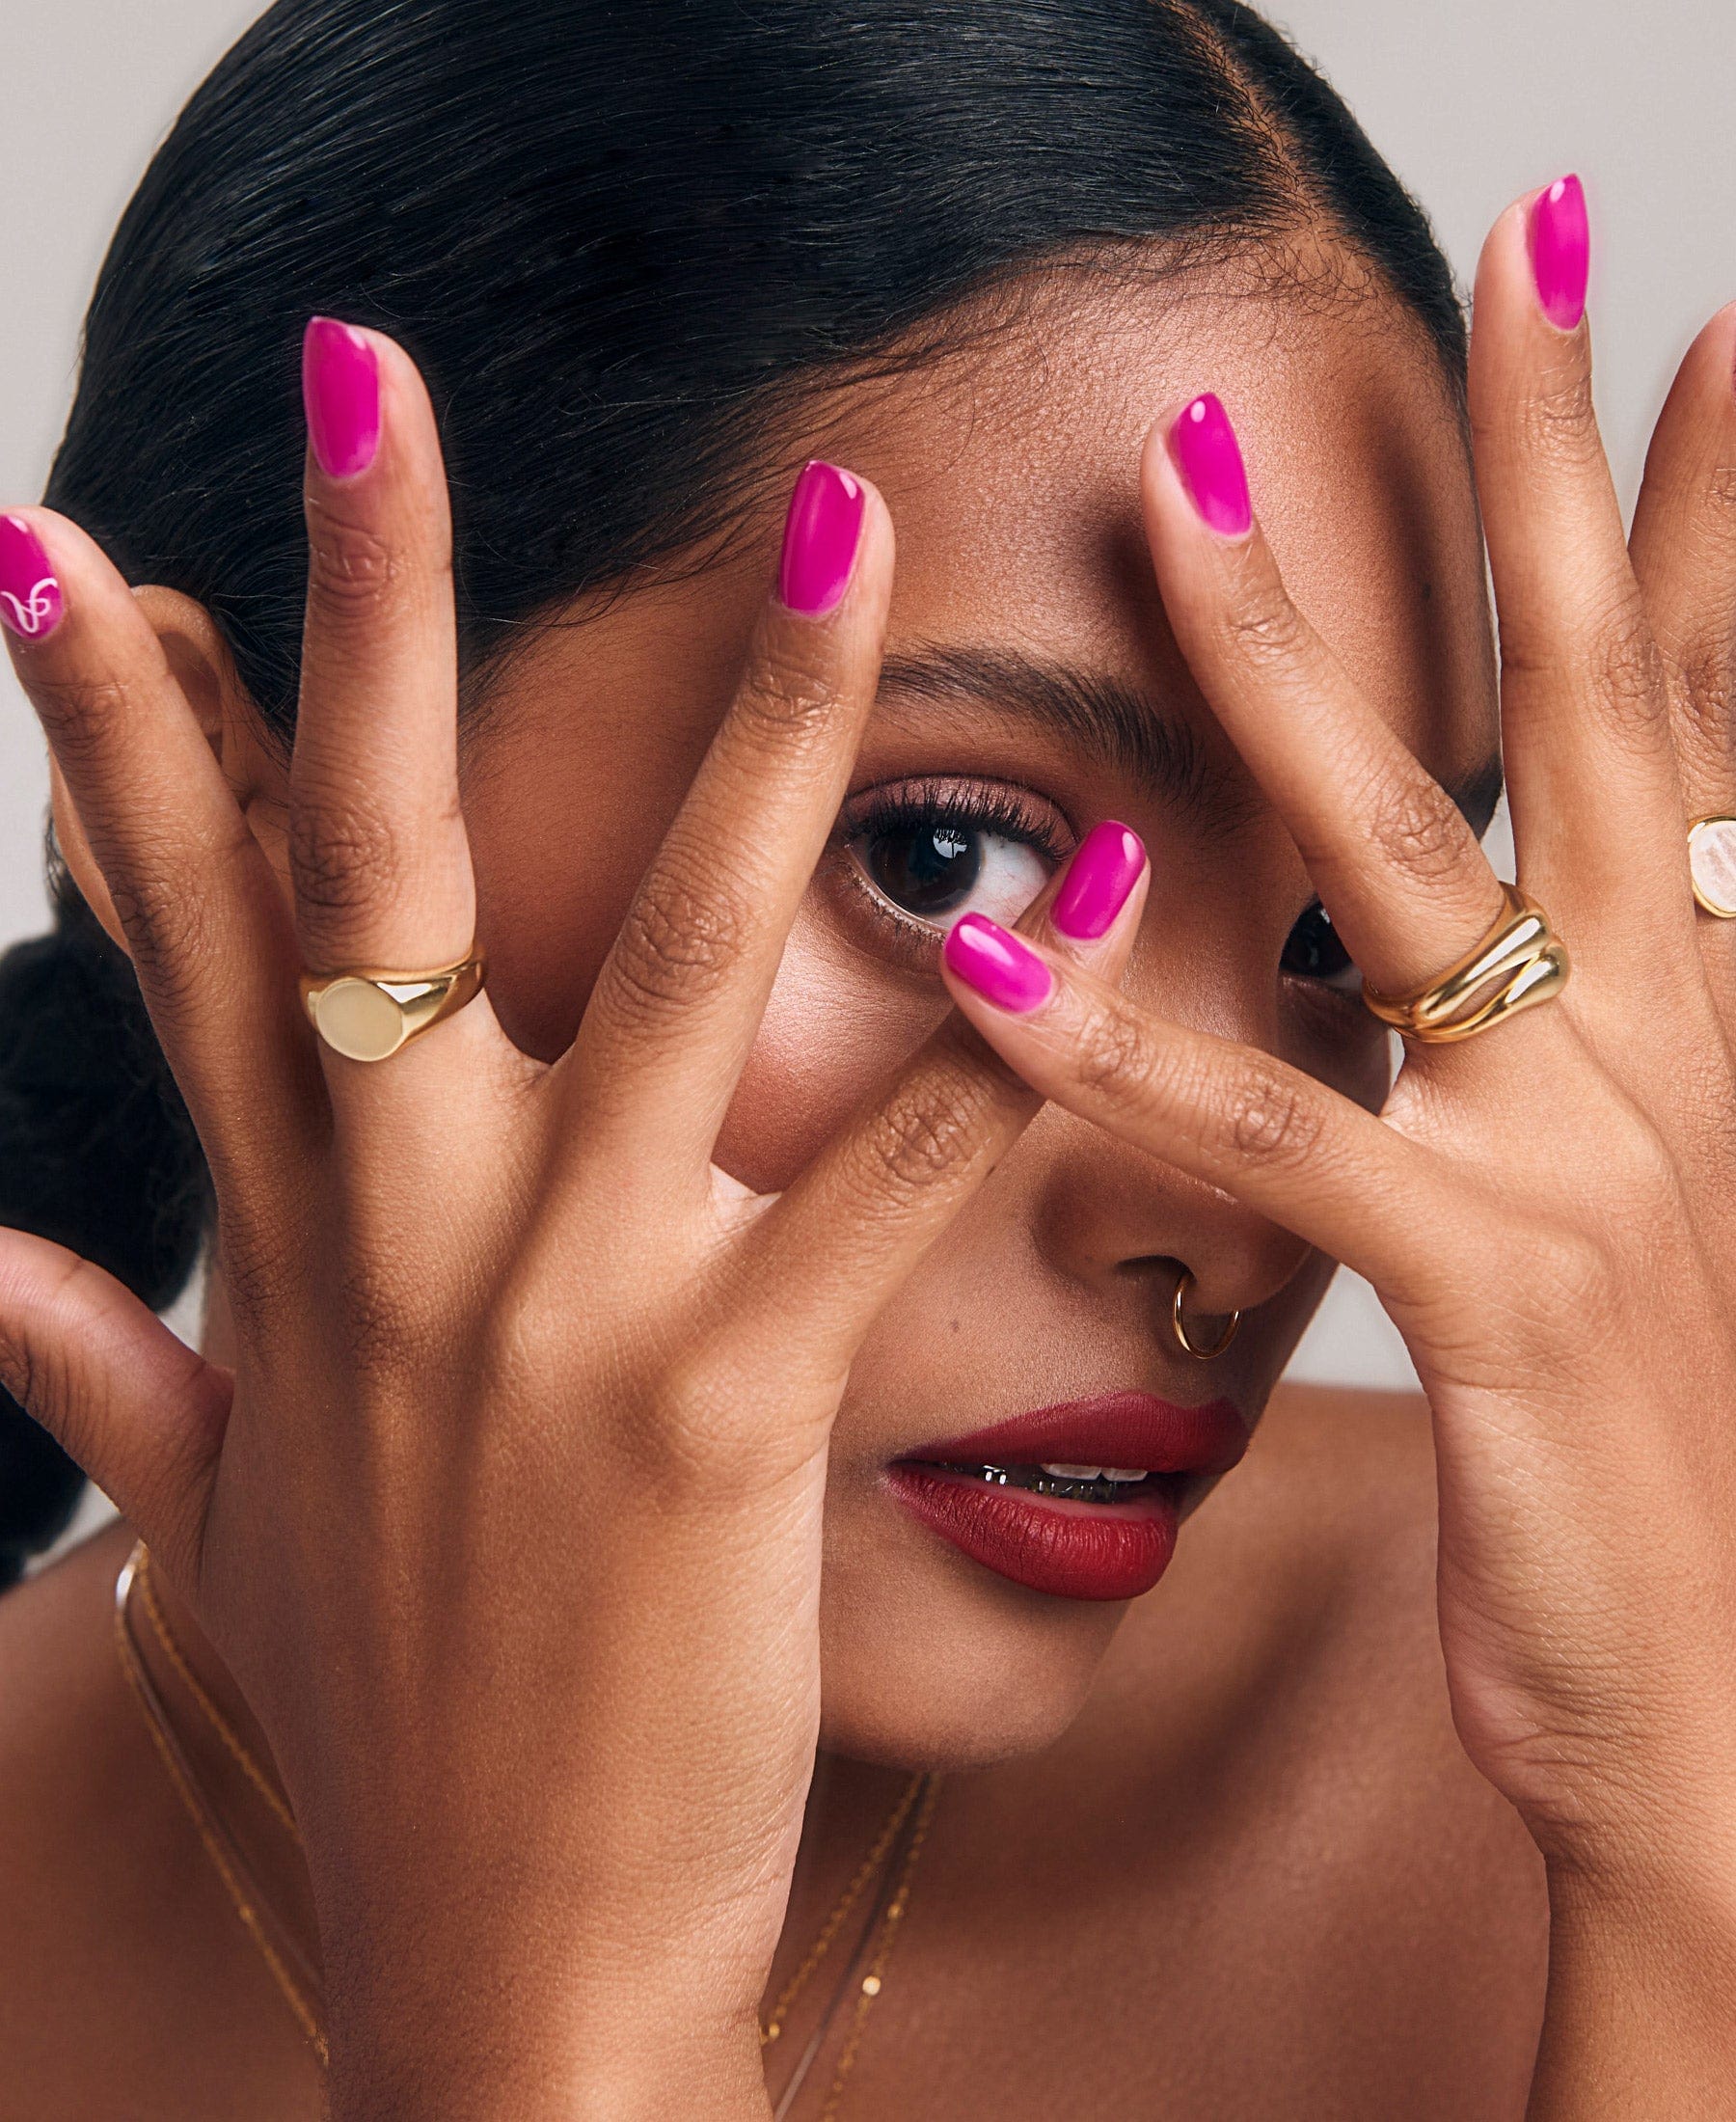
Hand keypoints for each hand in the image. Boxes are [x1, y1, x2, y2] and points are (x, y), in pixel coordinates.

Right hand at [0, 331, 1142, 2117]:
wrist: (501, 1969)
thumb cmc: (388, 1735)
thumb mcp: (212, 1540)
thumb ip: (92, 1386)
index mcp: (289, 1253)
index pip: (181, 934)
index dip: (114, 738)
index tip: (69, 553)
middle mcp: (400, 1239)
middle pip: (367, 862)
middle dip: (360, 610)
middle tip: (371, 380)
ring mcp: (554, 1315)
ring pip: (657, 964)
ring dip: (769, 742)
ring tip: (841, 536)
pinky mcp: (715, 1415)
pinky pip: (872, 1197)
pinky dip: (973, 1061)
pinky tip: (1068, 920)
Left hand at [935, 190, 1735, 1926]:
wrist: (1721, 1725)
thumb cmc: (1640, 1478)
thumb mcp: (1612, 1229)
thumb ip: (1531, 1074)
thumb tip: (1436, 965)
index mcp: (1692, 1027)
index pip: (1703, 717)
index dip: (1707, 520)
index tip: (1697, 329)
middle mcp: (1668, 1050)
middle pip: (1600, 705)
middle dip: (1563, 474)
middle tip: (1538, 240)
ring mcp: (1593, 1163)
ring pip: (1422, 866)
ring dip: (1300, 673)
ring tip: (1181, 497)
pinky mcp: (1498, 1300)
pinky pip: (1291, 1141)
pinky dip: (1141, 1055)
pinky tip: (1005, 963)